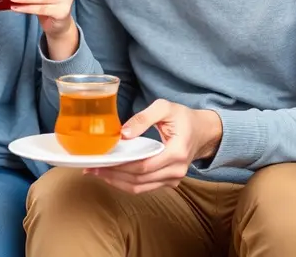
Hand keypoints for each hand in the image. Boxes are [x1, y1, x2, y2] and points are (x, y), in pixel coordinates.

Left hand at [85, 100, 222, 194]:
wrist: (204, 132)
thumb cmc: (184, 118)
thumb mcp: (165, 108)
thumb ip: (143, 118)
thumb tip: (123, 134)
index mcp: (177, 152)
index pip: (144, 166)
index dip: (120, 166)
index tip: (101, 162)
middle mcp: (176, 171)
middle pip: (139, 179)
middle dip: (113, 175)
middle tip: (91, 168)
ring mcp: (173, 179)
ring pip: (140, 188)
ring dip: (116, 182)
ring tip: (96, 172)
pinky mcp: (168, 182)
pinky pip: (144, 187)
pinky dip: (126, 183)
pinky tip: (111, 175)